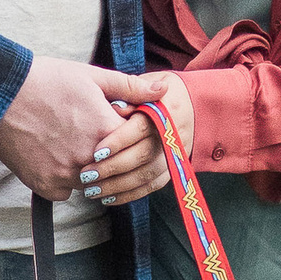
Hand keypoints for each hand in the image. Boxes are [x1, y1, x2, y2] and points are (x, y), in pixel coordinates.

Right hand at [0, 56, 140, 201]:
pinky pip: (65, 191)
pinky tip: (51, 155)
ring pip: (91, 182)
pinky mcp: (46, 186)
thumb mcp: (91, 77)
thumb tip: (164, 90)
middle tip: (86, 132)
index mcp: (107, 131)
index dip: (125, 131)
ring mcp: (67, 176)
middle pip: (114, 166)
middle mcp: (90, 159)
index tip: (110, 120)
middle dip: (108, 153)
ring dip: (87, 168)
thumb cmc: (46, 80)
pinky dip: (62, 178)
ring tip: (68, 141)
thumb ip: (131, 87)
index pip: (135, 144)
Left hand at [79, 71, 192, 210]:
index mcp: (165, 110)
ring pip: (145, 175)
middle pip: (142, 156)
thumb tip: (114, 108)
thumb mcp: (145, 82)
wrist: (194, 105)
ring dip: (117, 186)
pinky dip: (129, 194)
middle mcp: (173, 135)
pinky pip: (151, 186)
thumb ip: (128, 92)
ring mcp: (174, 155)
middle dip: (112, 168)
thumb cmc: (158, 93)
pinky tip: (108, 197)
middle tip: (86, 175)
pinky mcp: (172, 169)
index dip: (118, 142)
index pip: (140, 128)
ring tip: (91, 190)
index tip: (96, 152)